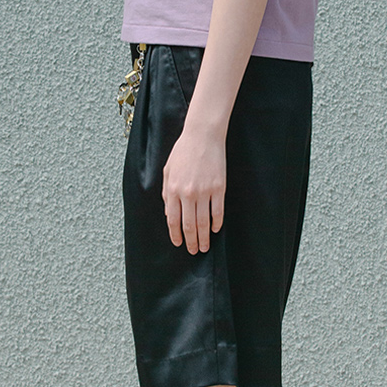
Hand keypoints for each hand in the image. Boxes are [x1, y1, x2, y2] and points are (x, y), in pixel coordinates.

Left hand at [163, 96, 226, 252]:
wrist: (203, 135)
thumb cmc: (183, 151)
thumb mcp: (168, 171)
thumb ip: (167, 193)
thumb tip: (169, 214)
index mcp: (173, 190)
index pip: (173, 220)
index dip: (176, 235)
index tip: (179, 244)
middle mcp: (188, 193)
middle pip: (189, 225)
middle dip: (191, 241)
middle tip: (194, 251)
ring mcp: (204, 191)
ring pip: (203, 222)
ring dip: (204, 237)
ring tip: (205, 246)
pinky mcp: (219, 187)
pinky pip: (218, 211)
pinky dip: (217, 223)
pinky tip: (215, 229)